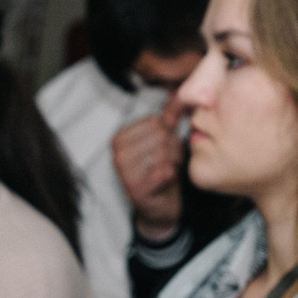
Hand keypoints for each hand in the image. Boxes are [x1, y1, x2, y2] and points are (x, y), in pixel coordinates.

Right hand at [112, 103, 186, 240]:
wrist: (159, 205)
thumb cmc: (161, 169)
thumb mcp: (164, 139)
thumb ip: (169, 116)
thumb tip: (180, 92)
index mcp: (119, 139)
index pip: (156, 121)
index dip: (168, 133)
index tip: (162, 147)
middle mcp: (117, 155)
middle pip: (160, 136)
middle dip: (170, 148)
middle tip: (165, 161)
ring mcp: (125, 173)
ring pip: (163, 153)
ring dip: (172, 162)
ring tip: (165, 170)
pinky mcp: (136, 189)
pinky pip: (165, 171)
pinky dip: (171, 176)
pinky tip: (165, 182)